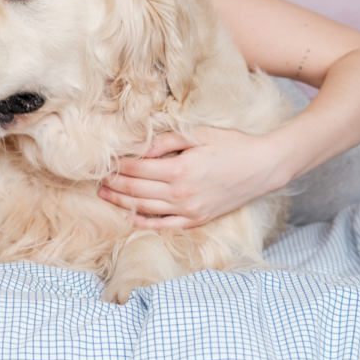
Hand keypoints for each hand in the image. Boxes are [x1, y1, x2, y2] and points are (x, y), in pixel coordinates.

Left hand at [98, 127, 290, 228]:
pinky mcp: (197, 219)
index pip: (136, 169)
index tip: (103, 161)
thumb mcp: (198, 134)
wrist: (264, 167)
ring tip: (104, 195)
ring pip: (145, 208)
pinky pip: (163, 225)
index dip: (116, 166)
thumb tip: (139, 149)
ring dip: (121, 202)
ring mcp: (189, 210)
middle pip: (135, 190)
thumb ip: (165, 142)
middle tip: (96, 178)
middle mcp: (181, 193)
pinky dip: (143, 221)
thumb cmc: (232, 145)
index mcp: (179, 170)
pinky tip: (129, 216)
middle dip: (113, 184)